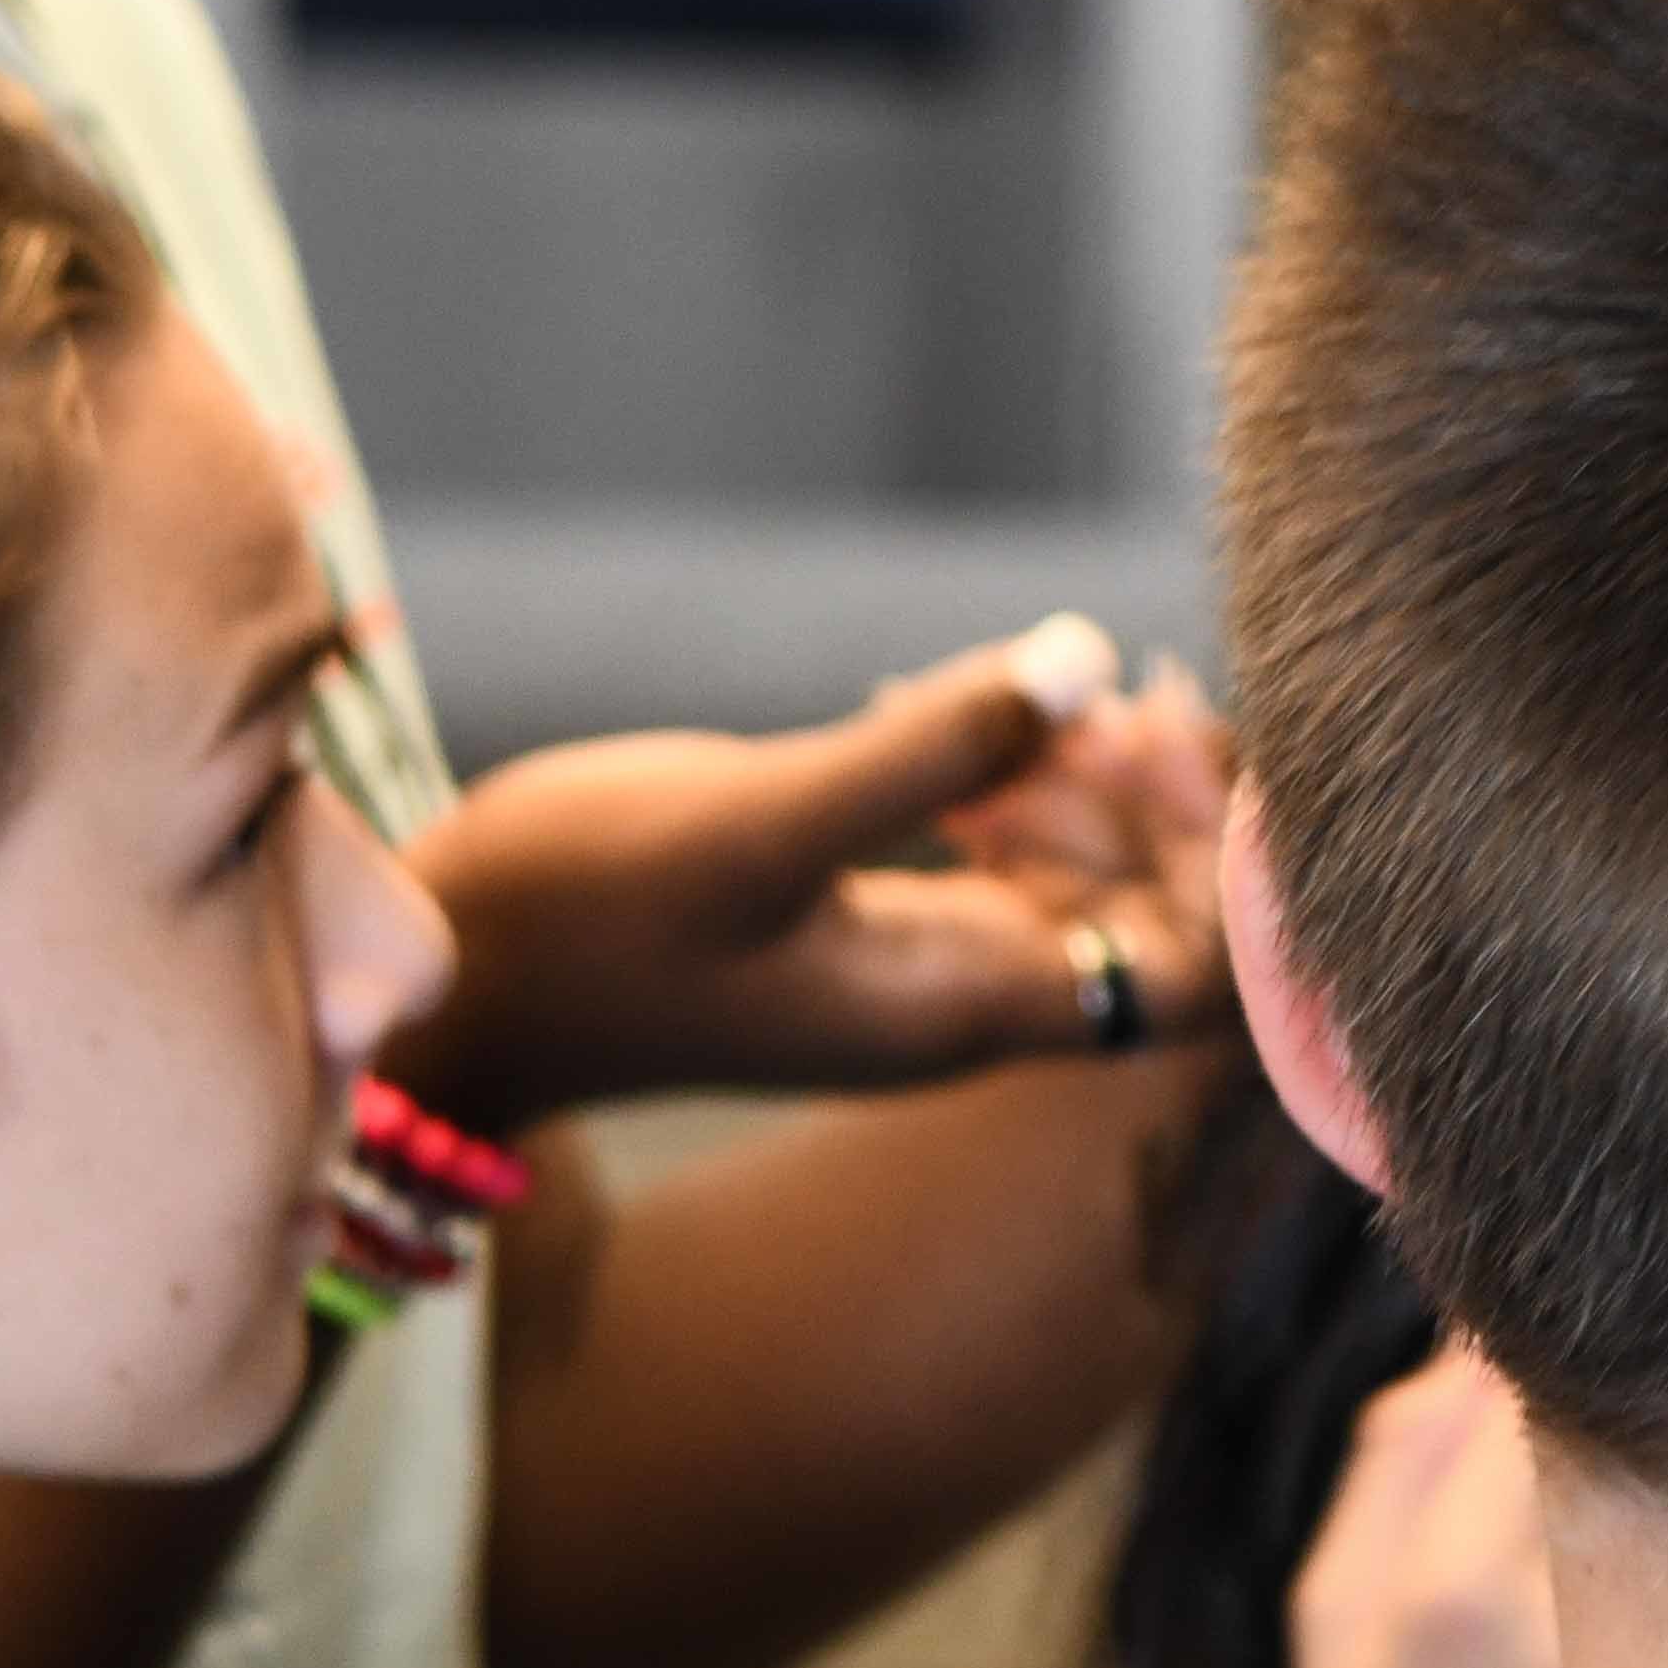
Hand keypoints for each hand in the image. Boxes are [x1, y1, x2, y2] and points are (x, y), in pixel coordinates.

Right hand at [387, 617, 1240, 1128]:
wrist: (446, 982)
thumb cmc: (587, 914)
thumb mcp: (759, 822)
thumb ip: (929, 752)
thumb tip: (1088, 661)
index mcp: (968, 1007)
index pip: (1193, 977)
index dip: (1221, 863)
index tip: (1161, 738)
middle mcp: (961, 1000)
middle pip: (1153, 920)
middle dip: (1161, 798)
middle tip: (1113, 683)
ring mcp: (911, 959)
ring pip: (1075, 876)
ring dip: (1084, 774)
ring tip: (1044, 680)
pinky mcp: (855, 914)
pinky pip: (989, 851)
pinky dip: (1004, 776)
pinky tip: (956, 699)